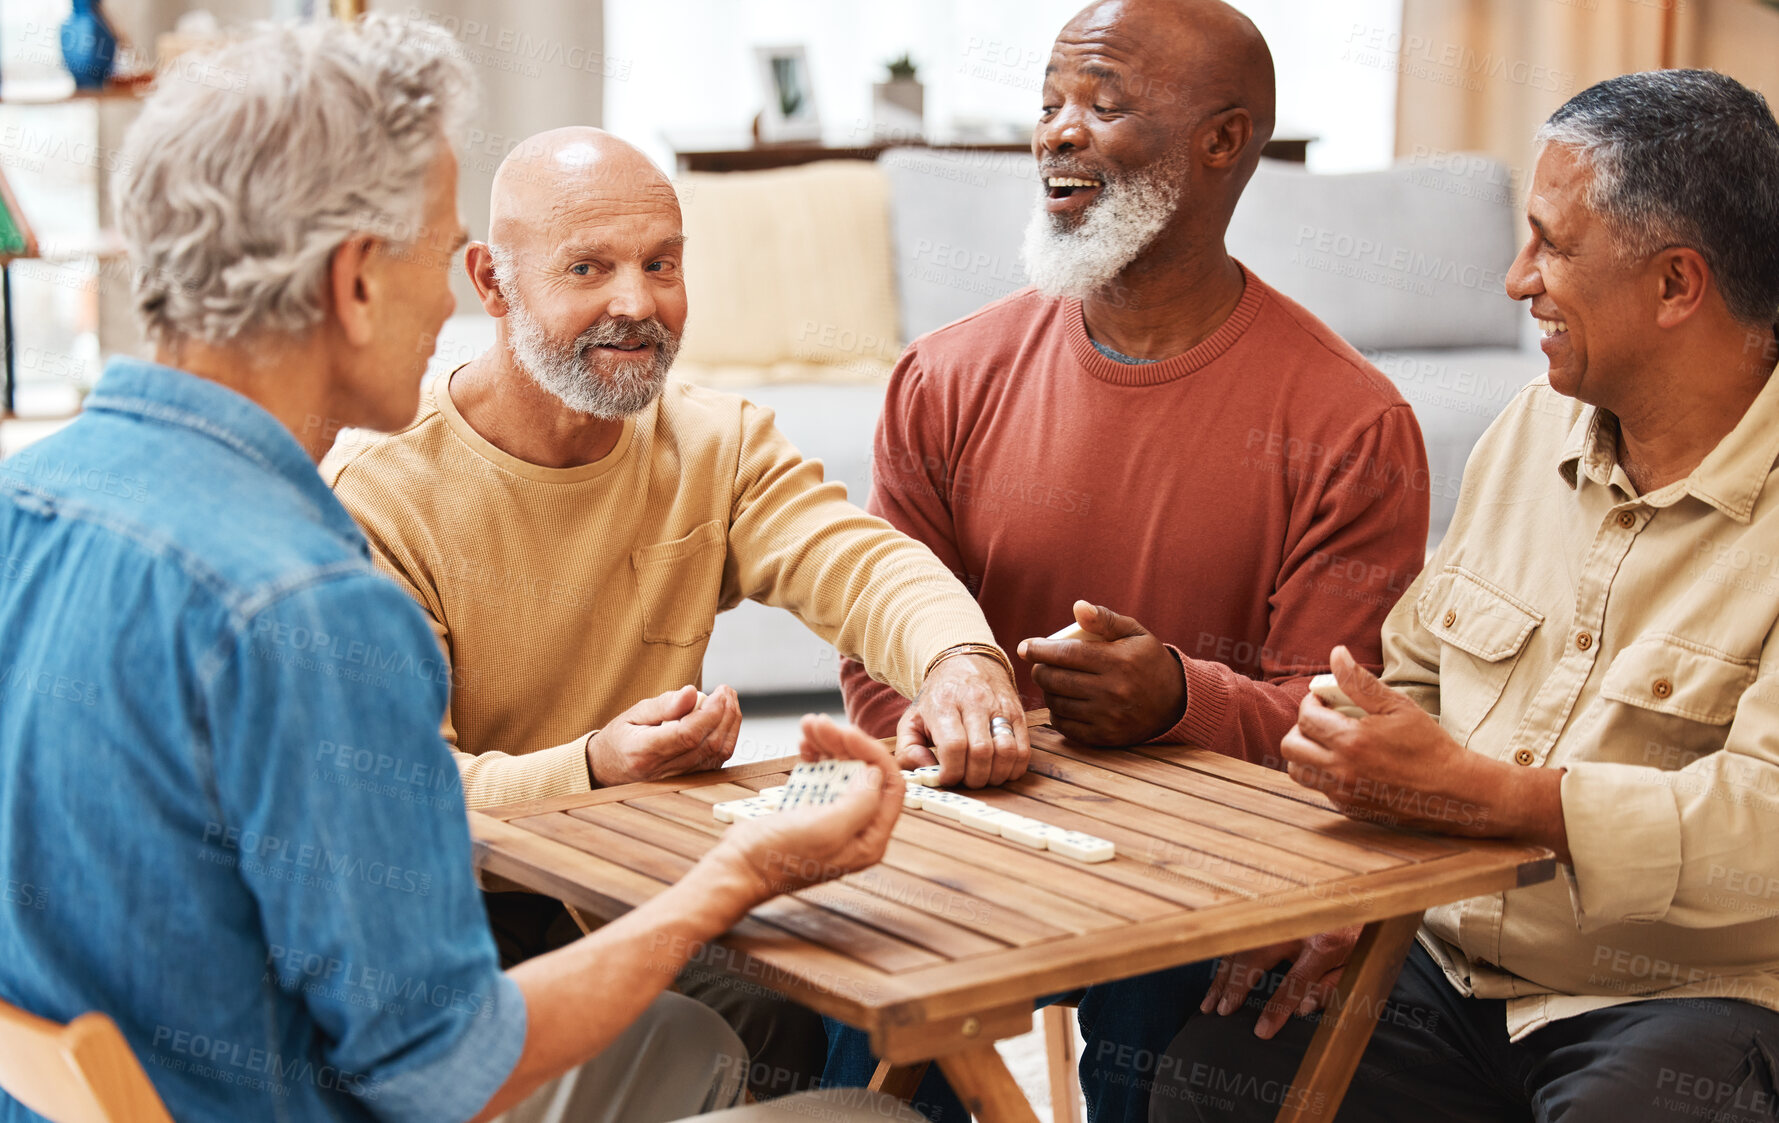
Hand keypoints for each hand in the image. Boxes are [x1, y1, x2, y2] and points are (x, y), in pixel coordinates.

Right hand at [586, 685, 741, 786]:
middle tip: (726, 691)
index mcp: (645, 751)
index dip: (710, 713)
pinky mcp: (691, 780)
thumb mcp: (634, 713)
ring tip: (728, 700)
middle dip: (725, 714)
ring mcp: (679, 779)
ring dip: (730, 724)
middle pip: (707, 744)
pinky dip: (727, 737)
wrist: (609, 768)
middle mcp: (663, 770)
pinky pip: (717, 760)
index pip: (687, 735)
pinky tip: (725, 718)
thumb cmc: (621, 738)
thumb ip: (664, 704)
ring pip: (717, 754)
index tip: (720, 692)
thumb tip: (692, 692)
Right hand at [714, 716, 902, 898]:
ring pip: (842, 769)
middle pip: (865, 772)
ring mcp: (833, 817)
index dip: (872, 754)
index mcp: (870, 839)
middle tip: (821, 723)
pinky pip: (822, 774)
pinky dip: (815, 756)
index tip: (847, 733)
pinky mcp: (811, 809)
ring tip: (808, 724)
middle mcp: (857, 828)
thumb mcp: (827, 830)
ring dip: (828, 743)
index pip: (890, 786)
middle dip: (845, 743)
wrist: (738, 867)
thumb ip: (861, 803)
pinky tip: (804, 744)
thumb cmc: (780, 856)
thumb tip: (876, 773)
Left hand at [897, 652, 1029, 787]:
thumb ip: (907, 750)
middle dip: (974, 778)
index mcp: (944, 705)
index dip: (952, 771)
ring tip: (983, 777)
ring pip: (1007, 752)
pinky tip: (1000, 769)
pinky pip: (1023, 749)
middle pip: (981, 752)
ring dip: (996, 775)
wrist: (966, 663)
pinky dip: (1014, 768)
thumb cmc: (938, 698)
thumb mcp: (912, 719)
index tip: (947, 778)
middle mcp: (974, 703)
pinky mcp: (1019, 714)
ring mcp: (1000, 708)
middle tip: (966, 780)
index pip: (953, 746)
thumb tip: (925, 772)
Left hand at [1015, 601, 1185, 745]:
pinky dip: (1057, 714)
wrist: (1176, 702)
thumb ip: (1104, 619)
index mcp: (1118, 661)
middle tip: (1040, 665)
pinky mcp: (1105, 737)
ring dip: (1047, 692)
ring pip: (1057, 703)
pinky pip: (1066, 726)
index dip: (1040, 649)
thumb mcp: (1134, 633)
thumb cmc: (1149, 661)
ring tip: (1052, 682)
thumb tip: (1077, 606)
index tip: (1026, 647)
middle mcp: (1113, 691)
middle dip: (1040, 670)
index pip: (1066, 654)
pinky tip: (1061, 703)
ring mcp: (1108, 717)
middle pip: (1056, 680)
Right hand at [1198, 926, 1361, 1038]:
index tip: (1261, 1030)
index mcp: (1323, 945)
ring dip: (1223, 974)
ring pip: (1241, 946)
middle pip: (1254, 957)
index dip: (1276, 1008)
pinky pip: (1242, 938)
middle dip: (1234, 986)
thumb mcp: (1355, 968)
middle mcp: (1295, 928)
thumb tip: (1303, 1009)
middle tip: (1221, 1011)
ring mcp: (1278, 919)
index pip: (1295, 983)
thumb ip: (1331, 989)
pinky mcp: (1269, 916)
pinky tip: (1219, 978)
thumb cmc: (1357, 939)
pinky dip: (1227, 959)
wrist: (1357, 902)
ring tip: (1211, 1001)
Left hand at [1282, 647, 1569, 856]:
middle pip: (1290, 747)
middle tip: (1321, 721)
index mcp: (1351, 741)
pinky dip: (1325, 774)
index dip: (1310, 704)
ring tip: (1328, 742)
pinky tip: (1348, 764)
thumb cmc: (1430, 745)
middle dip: (1300, 728)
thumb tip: (1336, 654)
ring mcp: (1343, 794)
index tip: (1324, 701)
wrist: (1456, 792)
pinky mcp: (1350, 809)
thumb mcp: (1398, 707)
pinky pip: (1321, 789)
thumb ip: (1360, 682)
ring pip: (1299, 772)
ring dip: (1306, 753)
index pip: (1305, 718)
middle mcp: (1341, 771)